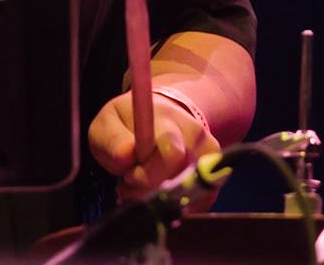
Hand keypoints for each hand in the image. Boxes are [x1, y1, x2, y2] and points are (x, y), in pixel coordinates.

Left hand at [87, 91, 222, 205]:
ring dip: (157, 199)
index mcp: (168, 120)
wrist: (160, 118)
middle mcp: (196, 138)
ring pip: (188, 197)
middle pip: (180, 180)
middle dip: (148, 189)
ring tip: (137, 186)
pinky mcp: (214, 180)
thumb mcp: (109, 123)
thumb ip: (113, 139)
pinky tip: (152, 193)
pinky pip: (193, 206)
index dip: (148, 174)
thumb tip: (124, 155)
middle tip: (128, 181)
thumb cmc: (129, 122)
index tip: (128, 175)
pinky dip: (169, 206)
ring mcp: (209, 159)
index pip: (172, 152)